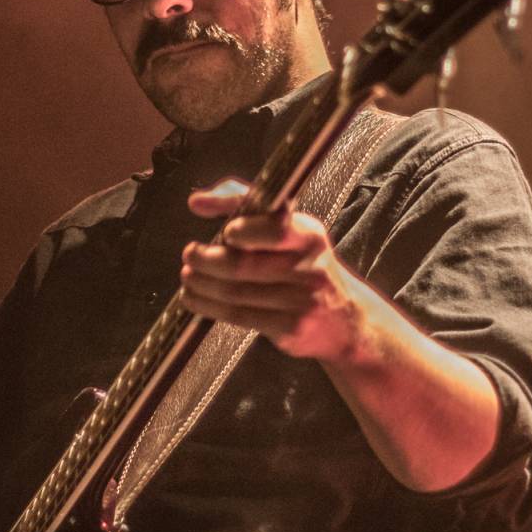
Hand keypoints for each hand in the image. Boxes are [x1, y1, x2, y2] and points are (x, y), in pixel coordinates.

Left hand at [180, 178, 363, 360]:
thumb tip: (197, 201)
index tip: (225, 231)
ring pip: (235, 293)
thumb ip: (244, 203)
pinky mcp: (288, 330)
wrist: (343, 320)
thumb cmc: (305, 265)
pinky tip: (194, 298)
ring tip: (188, 276)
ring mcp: (300, 302)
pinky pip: (238, 316)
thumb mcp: (290, 229)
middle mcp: (308, 268)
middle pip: (243, 265)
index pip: (275, 228)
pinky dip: (207, 306)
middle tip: (190, 255)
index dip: (245, 230)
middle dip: (207, 260)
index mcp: (309, 236)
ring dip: (202, 284)